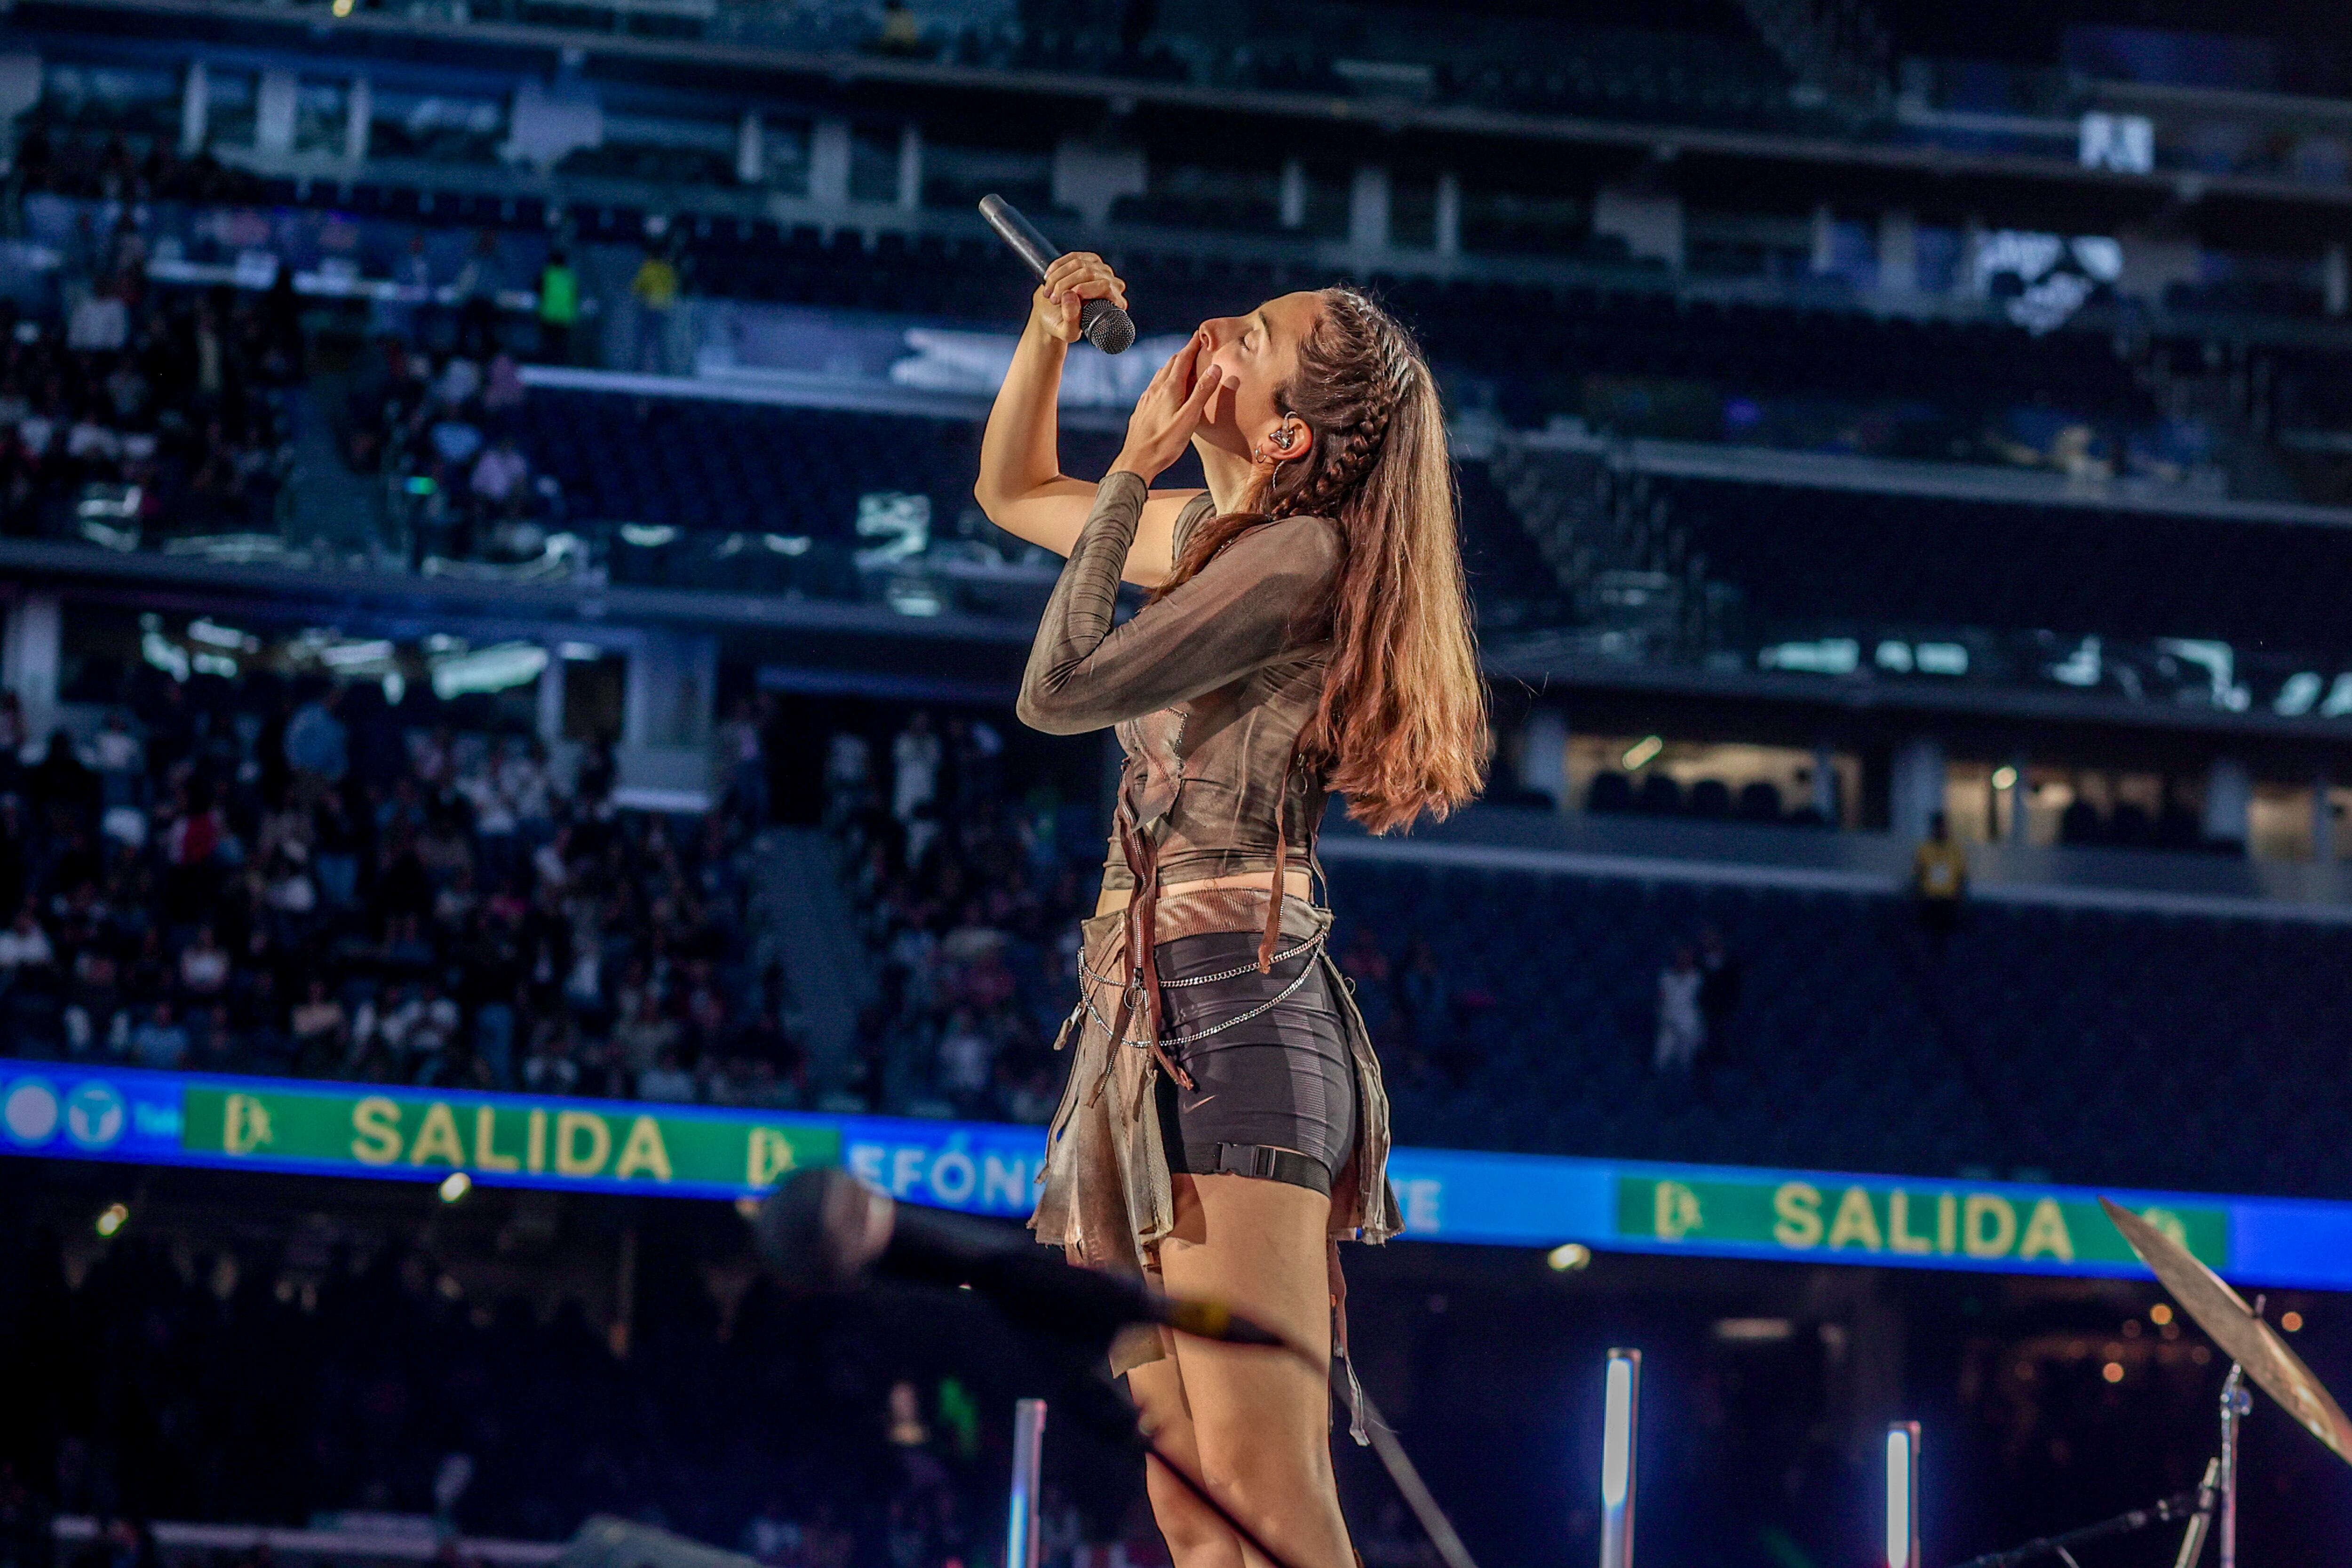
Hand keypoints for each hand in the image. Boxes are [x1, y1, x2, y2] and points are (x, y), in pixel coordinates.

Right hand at [1030, 252, 1126, 345]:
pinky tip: (1049, 279)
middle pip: (1090, 273)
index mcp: (1115, 303)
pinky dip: (1057, 267)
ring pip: (1079, 264)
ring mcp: (1102, 270)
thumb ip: (1071, 322)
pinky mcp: (1089, 260)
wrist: (1053, 315)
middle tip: (1053, 299)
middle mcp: (1113, 284)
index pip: (1105, 286)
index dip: (1084, 289)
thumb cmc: (1064, 325)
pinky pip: (1072, 257)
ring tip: (1049, 293)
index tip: (1064, 298)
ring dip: (1058, 277)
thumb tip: (1070, 295)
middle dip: (1065, 284)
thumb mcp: (1067, 332)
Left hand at [1113, 333, 1221, 483]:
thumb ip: (1202, 392)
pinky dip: (1164, 380)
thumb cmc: (1164, 443)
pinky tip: (1165, 389)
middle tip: (1195, 348)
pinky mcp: (1142, 409)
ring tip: (1184, 366)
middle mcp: (1155, 389)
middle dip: (1184, 354)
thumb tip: (1215, 368)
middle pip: (1171, 364)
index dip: (1193, 346)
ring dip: (1174, 366)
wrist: (1136, 461)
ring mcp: (1146, 399)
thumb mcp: (1189, 418)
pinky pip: (1154, 387)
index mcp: (1169, 388)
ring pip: (1161, 375)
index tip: (1200, 335)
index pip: (1183, 359)